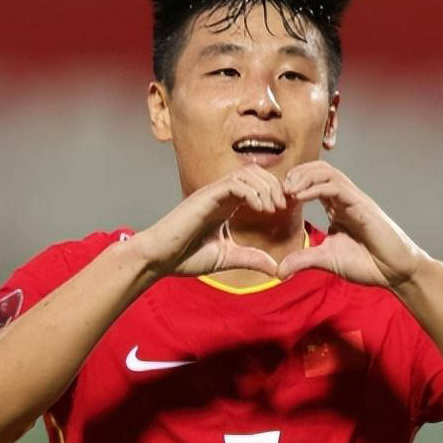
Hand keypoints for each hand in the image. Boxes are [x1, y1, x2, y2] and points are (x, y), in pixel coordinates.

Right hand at [134, 164, 286, 277]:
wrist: (158, 259)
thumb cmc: (185, 257)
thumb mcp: (227, 258)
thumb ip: (251, 259)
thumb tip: (277, 269)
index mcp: (226, 205)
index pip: (256, 184)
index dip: (274, 191)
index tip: (284, 210)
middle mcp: (220, 195)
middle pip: (255, 172)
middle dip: (274, 186)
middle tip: (282, 207)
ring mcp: (212, 193)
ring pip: (247, 173)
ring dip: (265, 187)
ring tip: (272, 208)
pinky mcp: (205, 196)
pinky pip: (234, 183)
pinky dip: (252, 192)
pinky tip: (259, 209)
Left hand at [278, 161, 427, 287]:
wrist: (396, 272)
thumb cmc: (367, 263)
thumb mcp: (326, 260)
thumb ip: (303, 260)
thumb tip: (278, 271)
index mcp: (337, 206)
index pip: (313, 181)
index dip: (293, 183)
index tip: (277, 197)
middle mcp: (345, 198)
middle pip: (319, 169)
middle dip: (296, 174)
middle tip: (280, 190)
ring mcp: (354, 200)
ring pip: (327, 172)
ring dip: (304, 176)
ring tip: (288, 190)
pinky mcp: (362, 206)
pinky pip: (336, 187)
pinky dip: (315, 188)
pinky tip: (300, 197)